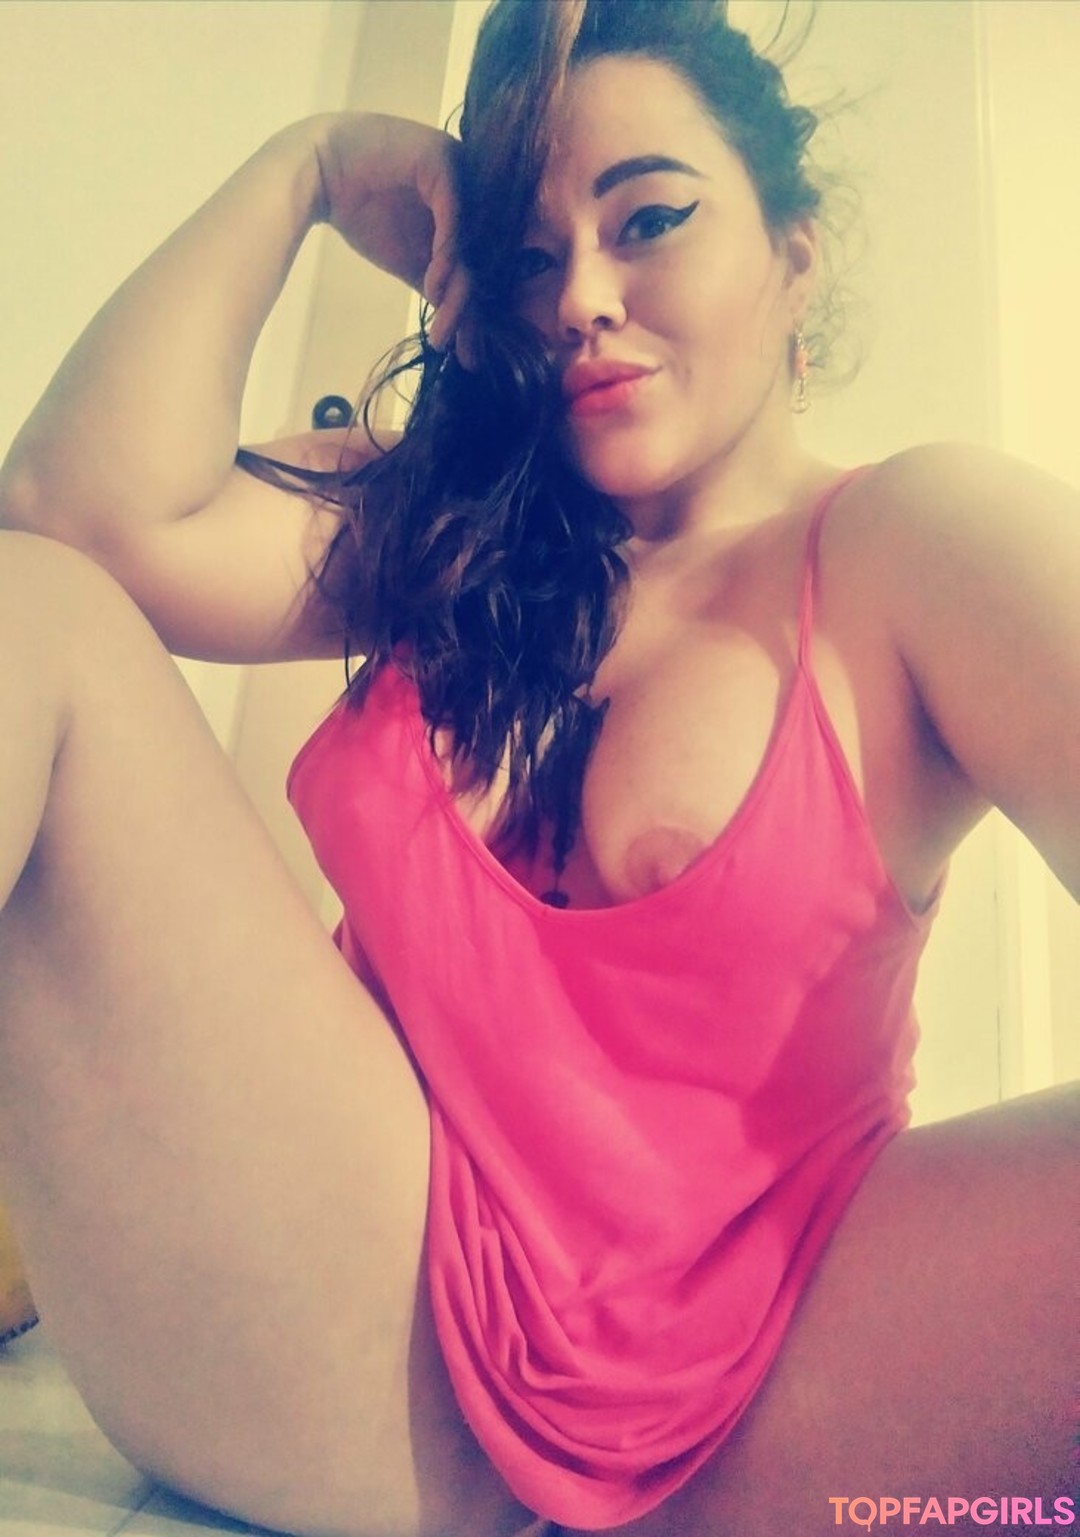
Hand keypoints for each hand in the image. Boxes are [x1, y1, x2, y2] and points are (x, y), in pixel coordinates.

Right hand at [312, 112, 467, 349]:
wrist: (320, 172)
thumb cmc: (362, 211)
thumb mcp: (411, 260)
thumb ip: (439, 284)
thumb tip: (465, 326)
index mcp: (470, 206)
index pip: (481, 264)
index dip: (475, 310)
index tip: (465, 352)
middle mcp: (473, 184)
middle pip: (482, 256)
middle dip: (470, 308)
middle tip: (458, 347)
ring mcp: (461, 168)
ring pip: (472, 242)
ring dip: (458, 290)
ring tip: (443, 327)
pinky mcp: (443, 159)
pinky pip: (453, 217)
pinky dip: (446, 256)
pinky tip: (433, 286)